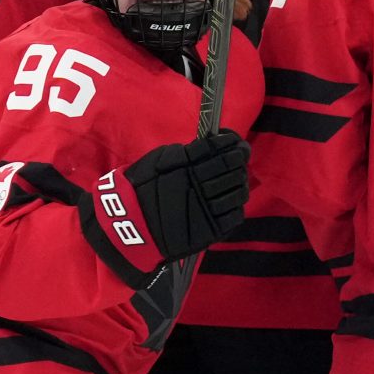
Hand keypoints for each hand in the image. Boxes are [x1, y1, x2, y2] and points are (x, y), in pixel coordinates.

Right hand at [115, 130, 250, 263]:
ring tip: (237, 181)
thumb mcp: (161, 159)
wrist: (132, 223)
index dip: (232, 144)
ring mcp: (207, 209)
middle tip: (239, 159)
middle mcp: (199, 185)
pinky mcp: (211, 230)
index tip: (236, 143)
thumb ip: (189, 152)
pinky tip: (232, 201)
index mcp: (187, 165)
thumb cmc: (144, 187)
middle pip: (233, 168)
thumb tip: (216, 144)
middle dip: (239, 161)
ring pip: (239, 192)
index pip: (219, 149)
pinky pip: (235, 215)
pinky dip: (237, 205)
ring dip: (240, 183)